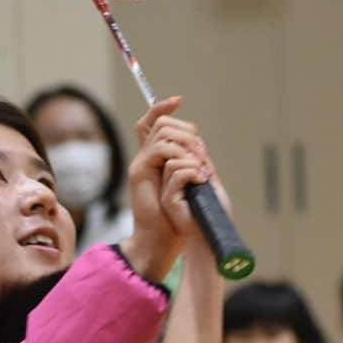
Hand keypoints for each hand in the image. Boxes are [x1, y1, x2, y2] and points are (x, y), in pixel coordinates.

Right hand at [121, 97, 217, 282]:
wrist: (165, 241)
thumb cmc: (182, 217)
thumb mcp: (190, 184)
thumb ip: (189, 163)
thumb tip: (198, 146)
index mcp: (154, 160)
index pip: (151, 122)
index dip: (162, 107)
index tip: (178, 100)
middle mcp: (144, 159)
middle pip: (161, 124)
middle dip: (187, 132)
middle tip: (202, 155)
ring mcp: (141, 166)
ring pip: (164, 136)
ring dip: (189, 148)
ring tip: (202, 169)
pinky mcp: (140, 176)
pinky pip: (165, 155)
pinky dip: (186, 163)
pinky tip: (198, 177)